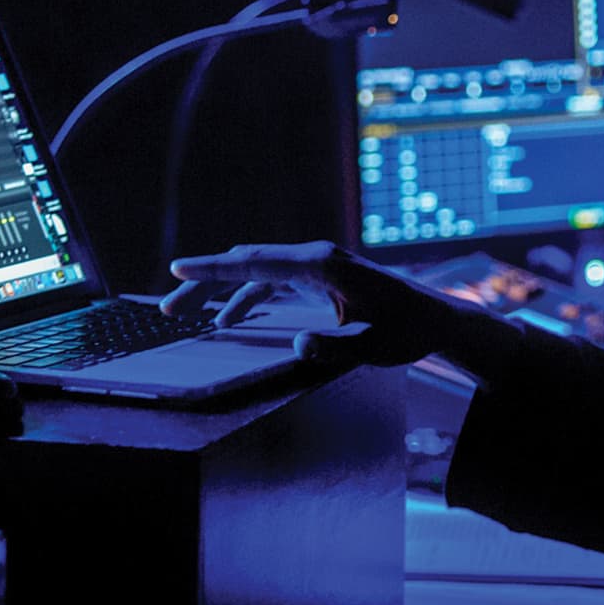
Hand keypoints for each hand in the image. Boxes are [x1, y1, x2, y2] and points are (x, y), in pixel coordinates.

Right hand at [162, 240, 509, 367]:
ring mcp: (318, 265)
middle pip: (247, 264)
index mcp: (322, 265)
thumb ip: (335, 346)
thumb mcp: (372, 346)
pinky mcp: (321, 277)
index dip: (213, 268)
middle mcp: (316, 258)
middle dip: (205, 283)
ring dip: (222, 293)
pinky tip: (230, 318)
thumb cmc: (406, 331)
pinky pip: (273, 282)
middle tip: (168, 309)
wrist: (435, 318)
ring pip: (256, 273)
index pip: (255, 263)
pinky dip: (247, 297)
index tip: (177, 269)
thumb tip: (297, 345)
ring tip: (188, 317)